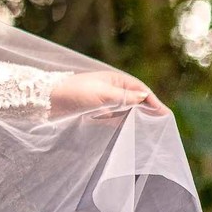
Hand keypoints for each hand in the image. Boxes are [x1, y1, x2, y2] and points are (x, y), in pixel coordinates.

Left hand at [49, 70, 169, 119]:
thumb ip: (124, 97)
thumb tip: (144, 96)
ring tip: (150, 130)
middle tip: (162, 124)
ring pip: (124, 109)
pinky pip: (113, 118)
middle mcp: (109, 89)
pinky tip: (129, 131)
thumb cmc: (74, 94)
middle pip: (134, 99)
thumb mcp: (102, 94)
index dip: (152, 101)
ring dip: (136, 117)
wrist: (46, 101)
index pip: (139, 89)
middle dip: (147, 110)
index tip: (165, 115)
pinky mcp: (93, 113)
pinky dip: (123, 123)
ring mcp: (102, 101)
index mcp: (113, 80)